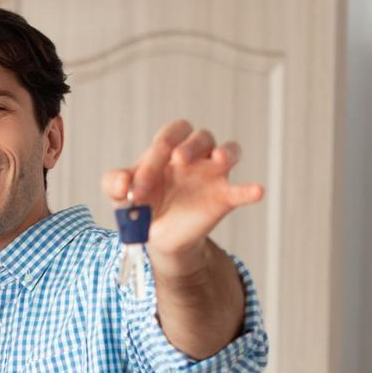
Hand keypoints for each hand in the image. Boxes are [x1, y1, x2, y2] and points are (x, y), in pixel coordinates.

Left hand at [102, 121, 264, 273]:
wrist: (159, 236)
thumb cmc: (142, 204)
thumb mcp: (120, 194)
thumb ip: (114, 182)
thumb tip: (122, 184)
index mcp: (169, 148)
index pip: (168, 139)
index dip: (153, 157)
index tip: (136, 189)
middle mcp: (195, 155)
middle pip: (201, 136)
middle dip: (188, 147)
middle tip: (177, 163)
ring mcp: (212, 174)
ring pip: (229, 149)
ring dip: (225, 152)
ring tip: (218, 159)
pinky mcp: (224, 197)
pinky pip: (241, 190)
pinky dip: (250, 190)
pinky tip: (257, 191)